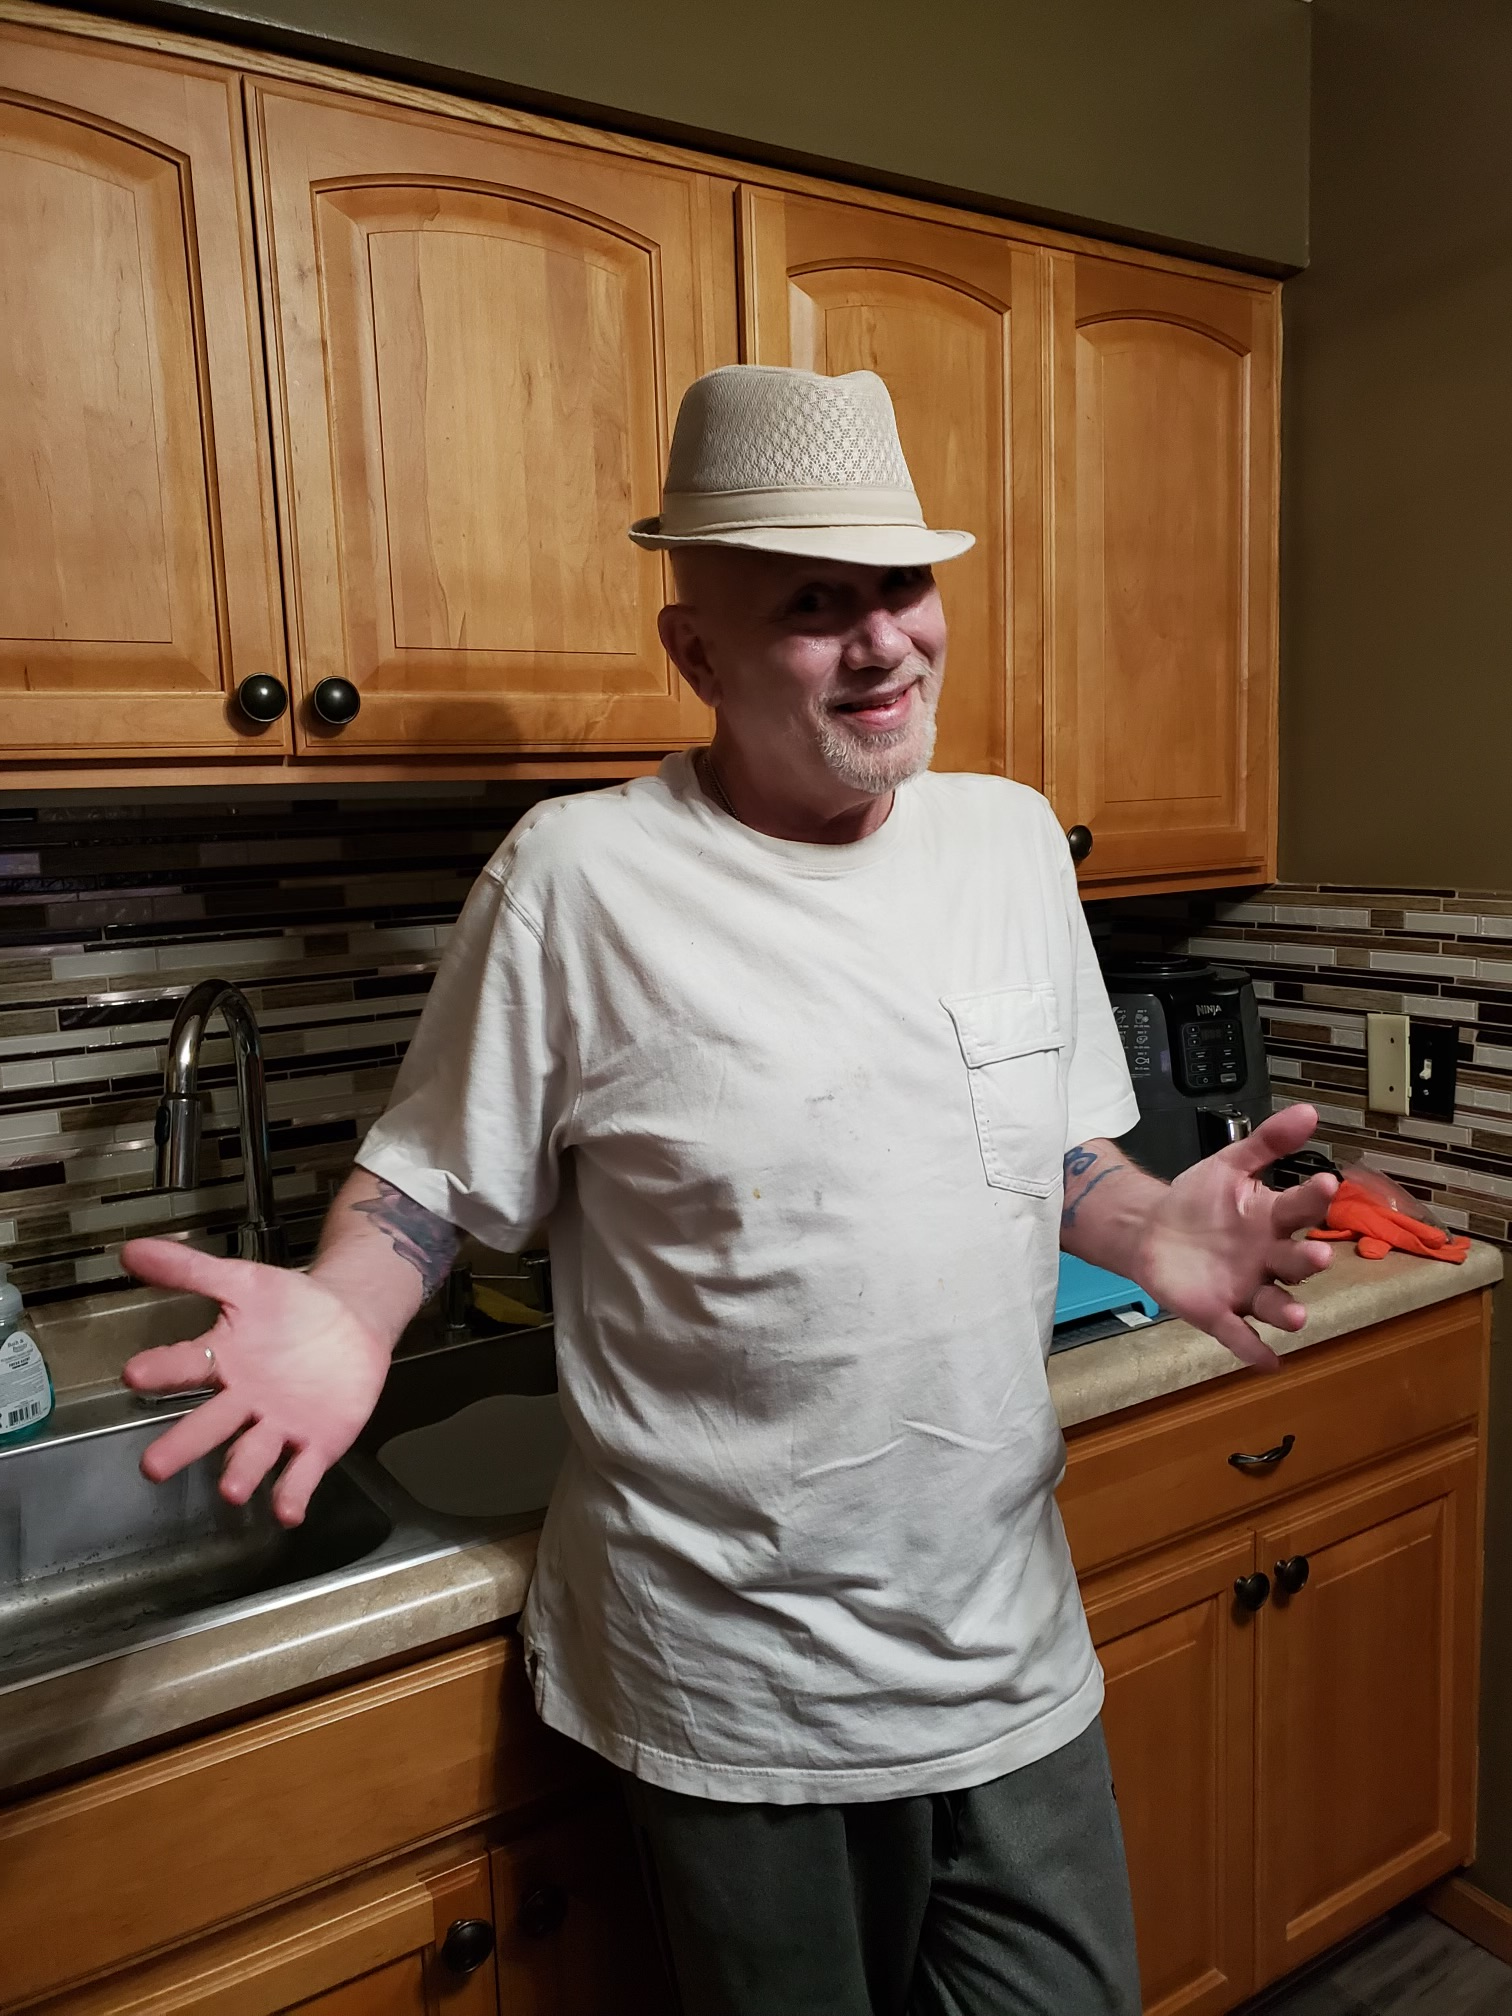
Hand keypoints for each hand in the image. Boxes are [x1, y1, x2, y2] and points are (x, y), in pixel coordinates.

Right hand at [119, 1239, 392, 1525]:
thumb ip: (191, 1270)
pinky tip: (287, 1510)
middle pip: (208, 1427)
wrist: (351, 1319)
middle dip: (182, 1446)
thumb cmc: (289, 1306)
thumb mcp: (244, 1281)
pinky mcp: (317, 1442)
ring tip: (230, 1490)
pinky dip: (293, 1492)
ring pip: (253, 1454)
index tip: (133, 1373)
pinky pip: (302, 1472)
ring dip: (240, 1473)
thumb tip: (130, 1249)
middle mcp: (244, 1402)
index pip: (186, 1365)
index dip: (161, 1370)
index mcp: (223, 1361)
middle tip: (153, 1467)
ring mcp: (279, 1425)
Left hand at [1132, 1105, 1337, 1370]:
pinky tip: (1268, 1363)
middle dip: (1308, 1259)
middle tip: (1318, 1255)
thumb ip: (1266, 1142)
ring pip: (1275, 1302)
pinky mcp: (1220, 1313)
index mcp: (1273, 1218)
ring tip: (1296, 1317)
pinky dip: (1254, 1350)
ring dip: (1287, 1312)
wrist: (1151, 1229)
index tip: (1327, 1181)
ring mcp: (1247, 1288)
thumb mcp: (1229, 1164)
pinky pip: (1241, 1336)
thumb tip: (1309, 1112)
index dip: (1313, 1196)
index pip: (1300, 1207)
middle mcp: (1269, 1257)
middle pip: (1295, 1261)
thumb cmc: (1198, 1199)